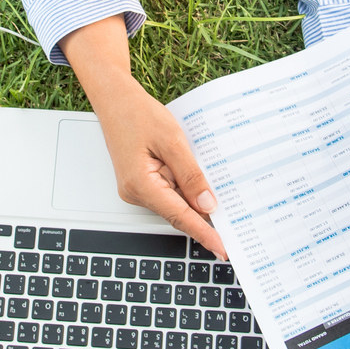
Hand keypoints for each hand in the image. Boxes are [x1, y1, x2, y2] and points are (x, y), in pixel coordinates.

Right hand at [89, 80, 227, 258]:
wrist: (115, 100)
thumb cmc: (137, 114)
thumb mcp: (172, 140)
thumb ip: (190, 174)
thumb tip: (206, 204)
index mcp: (140, 185)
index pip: (180, 216)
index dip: (204, 233)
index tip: (222, 248)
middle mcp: (135, 193)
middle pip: (177, 213)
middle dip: (204, 218)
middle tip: (234, 224)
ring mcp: (137, 189)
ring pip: (174, 203)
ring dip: (195, 200)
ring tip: (219, 195)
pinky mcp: (141, 182)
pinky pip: (169, 192)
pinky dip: (186, 190)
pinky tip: (199, 183)